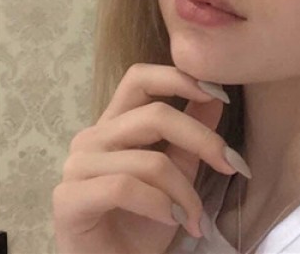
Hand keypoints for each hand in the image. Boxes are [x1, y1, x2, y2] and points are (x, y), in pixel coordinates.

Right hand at [53, 63, 239, 253]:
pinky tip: (172, 220)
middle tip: (231, 164)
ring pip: (147, 159)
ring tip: (195, 217)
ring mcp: (76, 166)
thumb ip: (192, 133)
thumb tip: (214, 98)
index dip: (179, 78)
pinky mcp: (68, 199)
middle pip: (154, 114)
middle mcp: (92, 137)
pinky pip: (123, 187)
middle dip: (201, 139)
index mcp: (115, 123)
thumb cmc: (146, 222)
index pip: (140, 78)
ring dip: (184, 191)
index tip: (219, 95)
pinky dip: (158, 204)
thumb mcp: (180, 171)